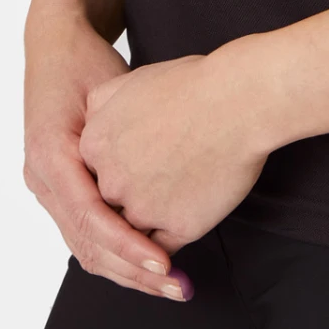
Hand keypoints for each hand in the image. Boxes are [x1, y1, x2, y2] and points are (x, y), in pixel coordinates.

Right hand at [22, 10, 187, 300]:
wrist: (56, 46)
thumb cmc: (84, 63)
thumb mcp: (105, 89)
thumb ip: (118, 134)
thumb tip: (145, 181)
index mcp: (50, 156)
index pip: (90, 219)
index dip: (129, 245)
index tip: (165, 263)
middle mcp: (41, 179)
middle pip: (87, 244)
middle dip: (133, 271)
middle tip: (178, 286)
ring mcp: (47, 187)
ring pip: (86, 248)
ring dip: (128, 270)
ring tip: (173, 283)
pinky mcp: (61, 189)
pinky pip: (88, 233)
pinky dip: (119, 252)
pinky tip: (151, 264)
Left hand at [78, 45, 270, 252]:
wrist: (236, 101)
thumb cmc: (192, 85)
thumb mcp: (130, 81)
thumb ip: (102, 106)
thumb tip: (96, 122)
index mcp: (95, 146)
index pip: (93, 173)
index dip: (117, 168)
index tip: (136, 163)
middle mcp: (112, 182)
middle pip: (111, 202)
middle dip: (132, 195)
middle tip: (158, 180)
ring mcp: (143, 208)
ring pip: (135, 230)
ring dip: (151, 220)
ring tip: (175, 199)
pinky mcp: (178, 227)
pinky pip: (165, 247)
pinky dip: (172, 238)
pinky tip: (187, 217)